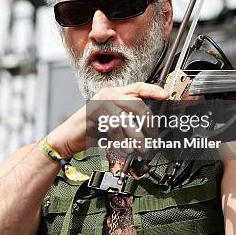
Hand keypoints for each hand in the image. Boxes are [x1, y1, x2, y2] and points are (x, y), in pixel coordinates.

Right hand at [46, 82, 168, 158]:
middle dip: (147, 122)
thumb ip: (128, 119)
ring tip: (140, 148)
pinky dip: (121, 140)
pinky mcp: (94, 112)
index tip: (166, 95)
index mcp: (115, 94)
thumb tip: (149, 126)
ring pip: (126, 118)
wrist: (69, 138)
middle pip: (136, 104)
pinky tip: (123, 147)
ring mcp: (101, 102)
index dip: (153, 90)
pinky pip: (113, 127)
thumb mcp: (114, 122)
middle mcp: (109, 94)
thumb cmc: (92, 130)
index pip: (138, 87)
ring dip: (136, 136)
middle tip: (151, 136)